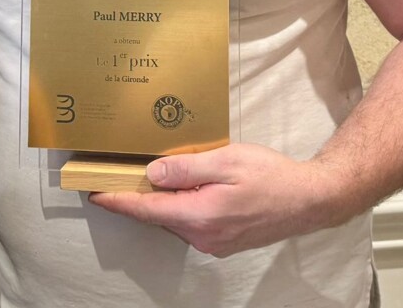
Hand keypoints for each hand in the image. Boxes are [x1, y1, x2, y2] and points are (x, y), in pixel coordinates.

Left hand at [88, 143, 348, 257]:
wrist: (310, 199)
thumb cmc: (270, 175)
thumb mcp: (226, 161)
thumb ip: (186, 168)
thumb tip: (151, 173)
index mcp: (200, 216)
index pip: (146, 210)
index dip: (117, 200)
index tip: (92, 192)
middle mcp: (203, 236)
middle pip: (157, 215)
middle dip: (135, 196)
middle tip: (112, 173)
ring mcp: (213, 242)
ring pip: (173, 218)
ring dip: (159, 200)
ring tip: (144, 175)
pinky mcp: (222, 240)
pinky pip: (189, 221)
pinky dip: (177, 205)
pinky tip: (179, 186)